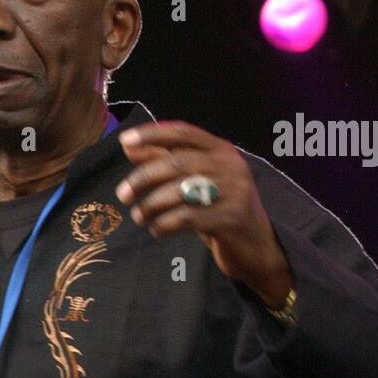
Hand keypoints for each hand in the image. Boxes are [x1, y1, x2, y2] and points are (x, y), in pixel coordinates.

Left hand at [115, 122, 292, 308]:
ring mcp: (235, 191)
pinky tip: (157, 230)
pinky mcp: (231, 218)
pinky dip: (164, 224)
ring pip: (180, 191)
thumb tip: (129, 145)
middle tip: (122, 194)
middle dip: (143, 177)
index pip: (184, 132)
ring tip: (138, 216)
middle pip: (177, 163)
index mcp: (222, 150)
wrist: (255, 245)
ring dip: (151, 204)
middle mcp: (231, 166)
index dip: (153, 134)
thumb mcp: (193, 181)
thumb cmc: (218, 208)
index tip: (125, 139)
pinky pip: (187, 217)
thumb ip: (164, 160)